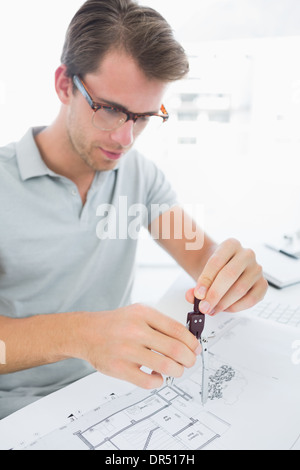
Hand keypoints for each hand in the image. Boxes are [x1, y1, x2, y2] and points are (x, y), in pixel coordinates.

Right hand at [75, 304, 200, 388]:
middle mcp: (135, 330)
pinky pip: (148, 381)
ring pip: (165, 366)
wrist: (86, 332)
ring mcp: (126, 350)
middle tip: (189, 362)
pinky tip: (157, 376)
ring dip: (177, 371)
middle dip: (189, 359)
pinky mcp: (119, 368)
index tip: (196, 349)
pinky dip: (158, 381)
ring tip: (176, 370)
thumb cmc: (116, 324)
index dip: (192, 342)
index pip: (178, 330)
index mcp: (143, 314)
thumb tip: (188, 341)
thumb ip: (161, 324)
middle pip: (175, 349)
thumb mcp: (139, 313)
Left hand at [185, 238, 267, 314]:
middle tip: (204, 306)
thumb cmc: (215, 269)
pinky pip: (251, 299)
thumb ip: (196, 285)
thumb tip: (191, 296)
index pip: (217, 262)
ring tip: (212, 309)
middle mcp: (246, 254)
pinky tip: (225, 308)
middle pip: (230, 275)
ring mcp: (257, 269)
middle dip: (215, 294)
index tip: (198, 293)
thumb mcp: (203, 271)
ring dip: (223, 303)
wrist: (225, 267)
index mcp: (231, 244)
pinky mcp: (262, 284)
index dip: (206, 280)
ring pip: (240, 289)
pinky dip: (236, 307)